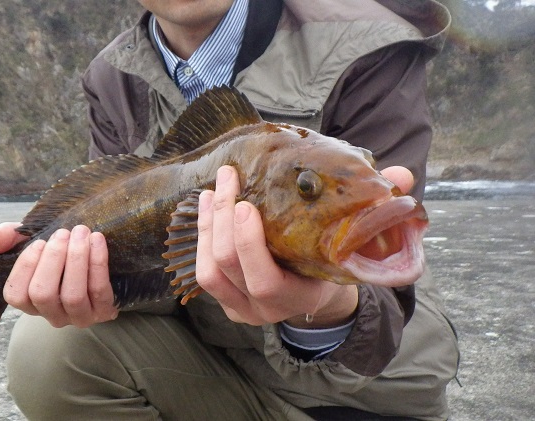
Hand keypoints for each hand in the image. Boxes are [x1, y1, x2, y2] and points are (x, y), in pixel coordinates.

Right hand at [0, 223, 117, 327]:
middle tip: (64, 232)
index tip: (39, 241)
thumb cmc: (58, 254)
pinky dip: (98, 263)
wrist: (97, 259)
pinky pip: (100, 291)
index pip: (16, 295)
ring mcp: (78, 317)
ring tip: (81, 232)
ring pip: (72, 295)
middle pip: (43, 294)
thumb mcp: (30, 242)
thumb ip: (5, 238)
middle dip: (53, 259)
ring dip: (76, 259)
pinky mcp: (104, 312)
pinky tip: (97, 240)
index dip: (26, 267)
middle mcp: (51, 315)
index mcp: (29, 301)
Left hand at [195, 166, 413, 328]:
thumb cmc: (338, 261)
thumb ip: (378, 211)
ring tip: (212, 190)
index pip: (265, 281)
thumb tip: (404, 177)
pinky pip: (202, 271)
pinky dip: (199, 236)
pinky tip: (205, 205)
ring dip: (206, 226)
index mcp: (301, 296)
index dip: (249, 245)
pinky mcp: (226, 299)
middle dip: (222, 219)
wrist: (320, 294)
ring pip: (209, 270)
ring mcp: (241, 307)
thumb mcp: (359, 242)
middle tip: (228, 179)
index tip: (246, 204)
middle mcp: (266, 309)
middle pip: (229, 267)